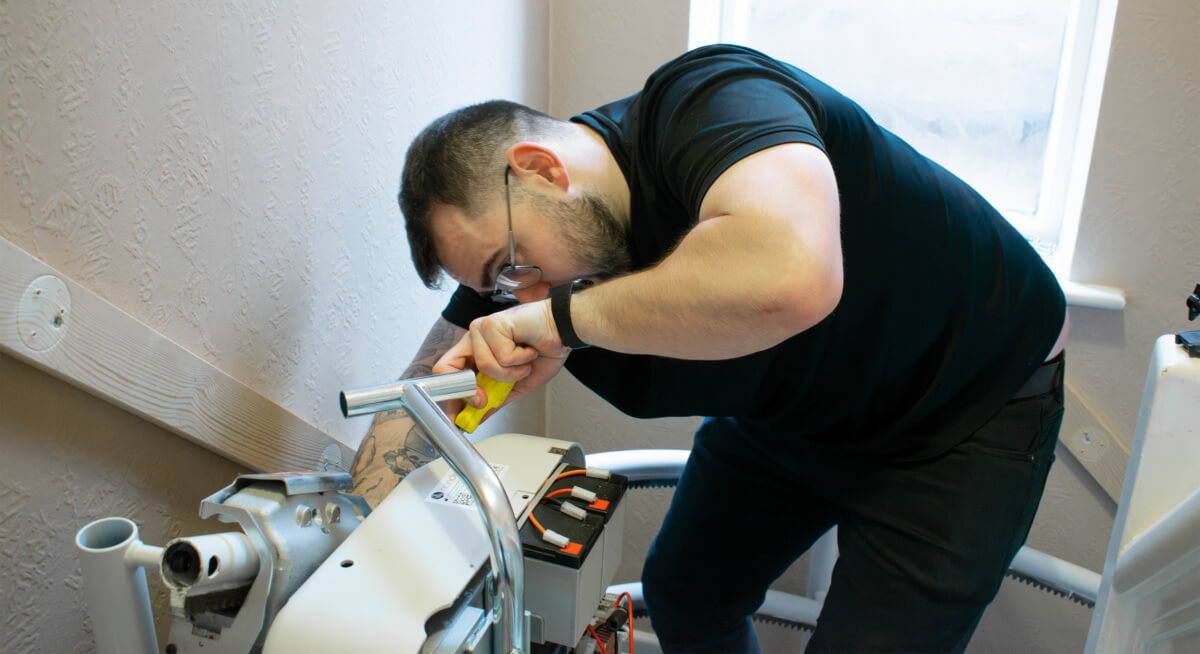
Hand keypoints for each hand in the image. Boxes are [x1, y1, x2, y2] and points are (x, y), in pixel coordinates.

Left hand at [433, 299, 570, 417]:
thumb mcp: (518, 383)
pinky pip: (501, 357)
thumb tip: (479, 417)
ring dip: (511, 372)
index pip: (448, 373)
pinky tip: (528, 349)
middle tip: (485, 398)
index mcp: (476, 351)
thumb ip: (496, 399)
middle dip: (469, 391)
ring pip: (483, 367)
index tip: (462, 417)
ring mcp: (481, 329)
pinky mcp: (492, 324)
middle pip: (446, 368)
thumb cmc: (545, 348)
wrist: (565, 330)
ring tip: (525, 361)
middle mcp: (474, 338)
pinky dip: (520, 360)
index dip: (453, 397)